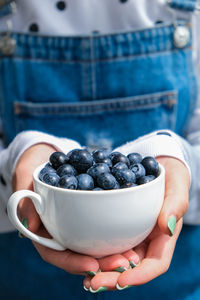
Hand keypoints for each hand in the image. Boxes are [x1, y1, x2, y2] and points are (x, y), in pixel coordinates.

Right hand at [13, 144, 139, 275]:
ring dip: (114, 250)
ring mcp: (78, 221)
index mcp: (44, 230)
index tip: (91, 265)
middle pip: (80, 253)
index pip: (56, 253)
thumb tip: (30, 226)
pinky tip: (135, 228)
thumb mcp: (25, 179)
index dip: (72, 262)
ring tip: (133, 255)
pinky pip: (105, 220)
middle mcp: (63, 230)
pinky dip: (118, 227)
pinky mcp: (93, 209)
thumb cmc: (34, 169)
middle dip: (101, 262)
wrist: (49, 158)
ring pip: (95, 242)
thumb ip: (26, 199)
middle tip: (123, 263)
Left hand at [83, 157, 189, 291]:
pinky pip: (105, 242)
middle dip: (113, 278)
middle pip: (132, 268)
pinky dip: (93, 252)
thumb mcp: (177, 185)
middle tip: (94, 283)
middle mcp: (145, 241)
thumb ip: (175, 205)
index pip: (155, 264)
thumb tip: (168, 228)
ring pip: (116, 259)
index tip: (122, 279)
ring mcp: (130, 235)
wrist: (156, 167)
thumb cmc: (171, 176)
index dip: (140, 276)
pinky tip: (80, 255)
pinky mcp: (116, 226)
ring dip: (100, 270)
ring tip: (85, 276)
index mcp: (162, 237)